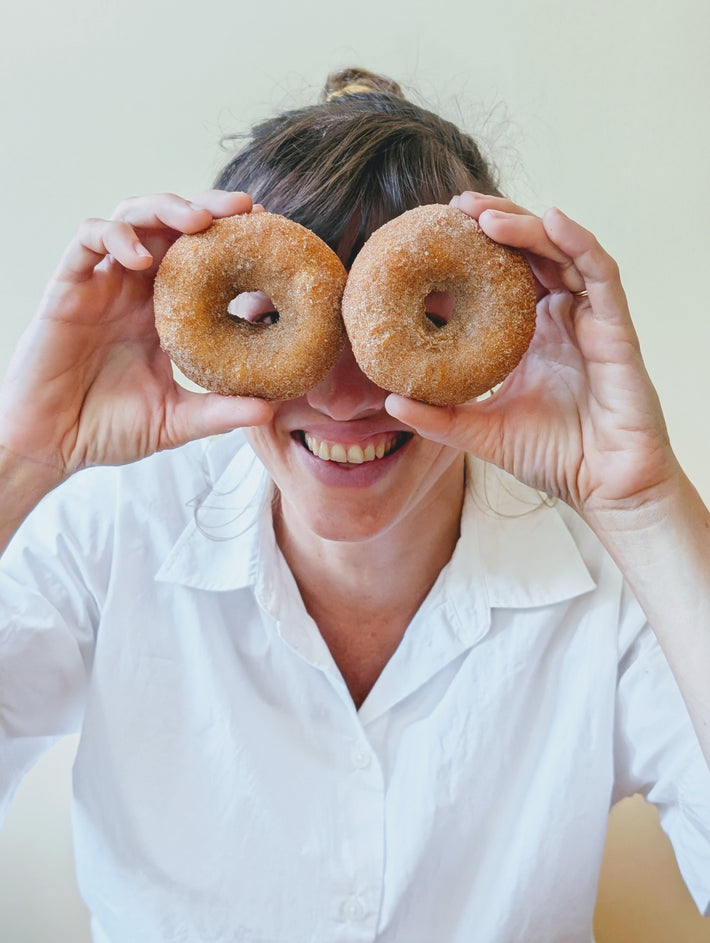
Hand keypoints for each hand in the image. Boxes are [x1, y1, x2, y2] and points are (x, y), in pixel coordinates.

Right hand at [0, 191, 271, 479]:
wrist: (53, 445)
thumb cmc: (110, 430)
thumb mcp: (176, 421)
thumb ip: (220, 412)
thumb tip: (271, 411)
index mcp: (165, 313)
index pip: (201, 260)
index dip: (232, 242)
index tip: (268, 233)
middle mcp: (135, 290)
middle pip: (171, 226)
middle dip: (207, 208)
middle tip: (244, 207)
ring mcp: (102, 285)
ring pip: (132, 219)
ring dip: (165, 209)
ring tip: (198, 221)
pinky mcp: (68, 288)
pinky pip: (88, 241)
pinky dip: (116, 238)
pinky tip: (141, 257)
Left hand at [386, 192, 678, 526]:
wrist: (604, 488)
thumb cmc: (554, 458)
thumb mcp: (483, 432)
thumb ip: (440, 417)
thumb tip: (388, 401)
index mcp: (532, 334)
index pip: (506, 275)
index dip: (477, 248)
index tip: (438, 230)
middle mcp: (562, 319)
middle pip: (532, 251)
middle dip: (497, 221)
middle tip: (455, 206)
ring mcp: (590, 320)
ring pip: (563, 252)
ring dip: (526, 225)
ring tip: (483, 213)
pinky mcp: (616, 328)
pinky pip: (601, 273)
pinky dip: (578, 242)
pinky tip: (550, 219)